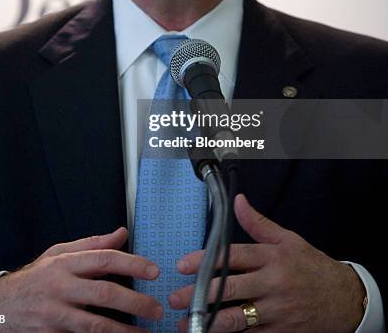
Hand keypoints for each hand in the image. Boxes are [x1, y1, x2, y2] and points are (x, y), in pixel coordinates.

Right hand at [0, 226, 162, 331]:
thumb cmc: (35, 277)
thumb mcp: (59, 253)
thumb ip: (92, 244)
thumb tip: (122, 233)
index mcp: (65, 263)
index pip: (104, 259)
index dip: (131, 263)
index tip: (153, 271)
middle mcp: (61, 287)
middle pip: (104, 293)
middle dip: (135, 302)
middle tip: (156, 308)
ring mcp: (55, 315)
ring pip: (95, 324)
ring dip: (123, 331)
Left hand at [169, 194, 365, 331]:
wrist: (345, 298)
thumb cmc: (312, 266)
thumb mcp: (288, 239)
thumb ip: (258, 223)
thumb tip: (237, 201)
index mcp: (272, 257)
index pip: (232, 256)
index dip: (205, 260)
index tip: (183, 265)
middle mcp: (272, 283)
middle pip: (230, 289)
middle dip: (199, 295)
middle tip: (175, 298)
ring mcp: (276, 311)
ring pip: (237, 318)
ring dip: (208, 322)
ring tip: (186, 324)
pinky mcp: (281, 332)